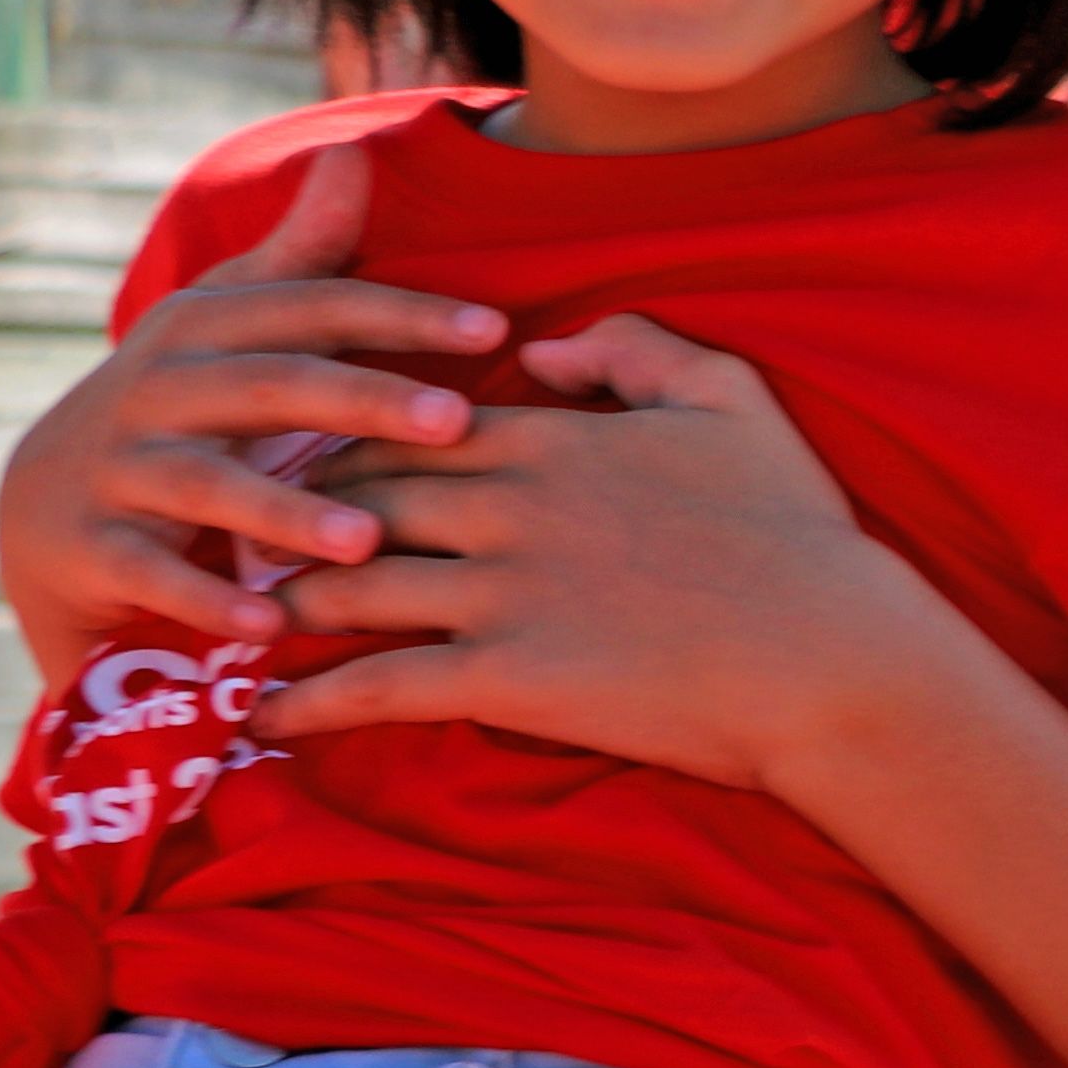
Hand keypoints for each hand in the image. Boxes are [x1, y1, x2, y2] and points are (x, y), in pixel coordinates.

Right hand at [0, 140, 503, 662]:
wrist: (49, 512)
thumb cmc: (177, 408)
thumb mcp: (229, 326)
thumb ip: (299, 255)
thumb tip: (351, 154)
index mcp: (203, 329)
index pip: (312, 310)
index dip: (399, 316)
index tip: (495, 331)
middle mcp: (155, 387)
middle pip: (270, 387)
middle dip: (363, 402)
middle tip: (455, 424)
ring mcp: (116, 468)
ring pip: (208, 484)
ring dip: (289, 511)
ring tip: (368, 541)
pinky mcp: (89, 547)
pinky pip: (151, 574)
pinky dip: (207, 600)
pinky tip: (270, 627)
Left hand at [253, 315, 924, 784]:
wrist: (832, 656)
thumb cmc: (797, 530)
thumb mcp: (734, 400)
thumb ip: (635, 347)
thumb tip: (545, 347)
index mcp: (549, 439)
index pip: (403, 424)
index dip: (341, 439)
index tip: (303, 458)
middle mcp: (505, 509)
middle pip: (351, 501)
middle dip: (284, 518)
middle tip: (238, 536)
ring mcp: (498, 597)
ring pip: (344, 590)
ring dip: (278, 604)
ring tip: (235, 622)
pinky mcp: (504, 680)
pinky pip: (375, 688)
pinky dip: (306, 705)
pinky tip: (263, 721)